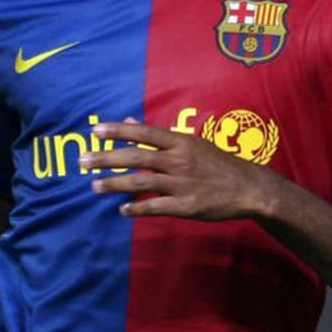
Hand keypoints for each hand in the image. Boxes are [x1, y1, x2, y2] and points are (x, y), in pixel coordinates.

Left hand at [81, 119, 278, 220]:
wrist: (248, 188)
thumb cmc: (217, 163)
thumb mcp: (191, 143)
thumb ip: (158, 136)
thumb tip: (128, 121)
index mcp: (180, 142)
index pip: (143, 133)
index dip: (118, 132)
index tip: (95, 131)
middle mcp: (179, 160)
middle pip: (137, 157)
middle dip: (107, 159)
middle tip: (83, 161)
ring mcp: (182, 184)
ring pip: (142, 183)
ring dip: (115, 184)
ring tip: (93, 186)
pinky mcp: (186, 206)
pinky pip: (156, 207)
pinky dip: (137, 209)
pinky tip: (122, 210)